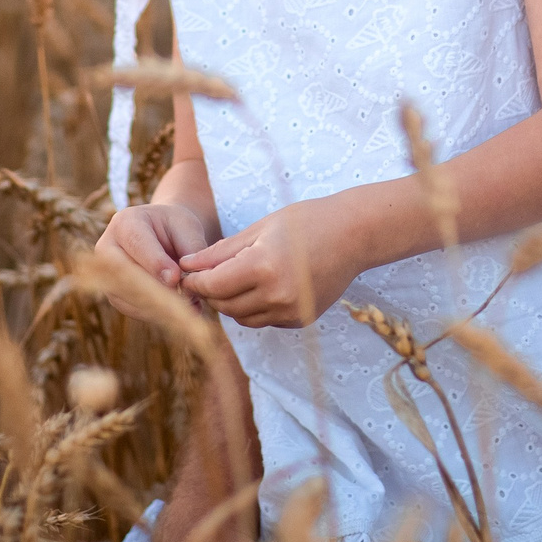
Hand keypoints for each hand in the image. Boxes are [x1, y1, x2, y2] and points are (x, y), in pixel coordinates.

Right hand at [94, 203, 215, 315]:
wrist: (164, 236)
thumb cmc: (176, 228)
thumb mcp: (187, 228)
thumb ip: (189, 251)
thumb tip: (186, 286)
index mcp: (125, 222)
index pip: (137, 243)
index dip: (155, 263)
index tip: (174, 278)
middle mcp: (107, 248)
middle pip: (124, 272)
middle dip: (154, 288)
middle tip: (183, 301)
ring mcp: (106, 274)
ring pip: (126, 295)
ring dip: (157, 305)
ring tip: (187, 308)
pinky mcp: (114, 295)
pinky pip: (131, 309)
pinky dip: (155, 313)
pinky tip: (178, 313)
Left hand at [178, 198, 364, 327]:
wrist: (354, 235)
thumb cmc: (306, 222)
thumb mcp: (260, 229)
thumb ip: (221, 251)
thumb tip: (186, 265)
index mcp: (263, 266)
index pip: (213, 286)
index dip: (195, 281)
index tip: (187, 273)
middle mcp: (277, 294)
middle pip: (225, 306)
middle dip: (211, 292)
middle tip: (207, 276)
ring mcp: (291, 311)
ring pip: (242, 318)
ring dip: (231, 302)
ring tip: (234, 279)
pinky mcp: (300, 320)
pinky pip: (264, 320)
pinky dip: (255, 308)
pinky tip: (262, 286)